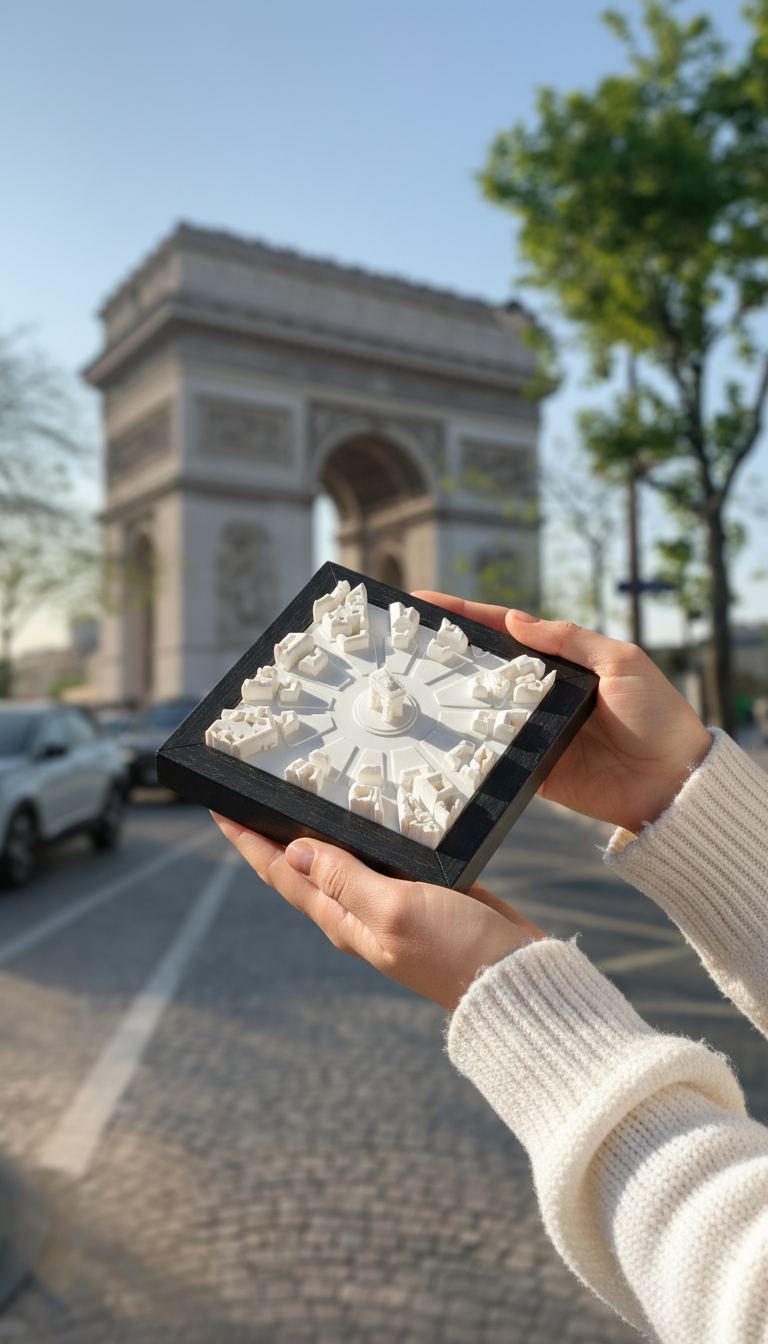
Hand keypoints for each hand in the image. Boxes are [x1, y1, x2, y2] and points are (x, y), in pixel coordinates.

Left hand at [211, 816, 543, 1010]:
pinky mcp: (424, 896)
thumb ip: (346, 880)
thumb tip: (295, 851)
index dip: (248, 841)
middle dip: (272, 832)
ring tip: (297, 797)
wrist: (517, 983)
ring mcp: (392, 906)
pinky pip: (383, 860)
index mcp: (344, 920)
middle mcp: (360, 914)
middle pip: (303, 866)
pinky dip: (366, 836)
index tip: (219, 808)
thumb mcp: (394, 909)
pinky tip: (369, 815)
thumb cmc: (457, 953)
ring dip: (318, 830)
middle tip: (249, 794)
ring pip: (342, 860)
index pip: (282, 873)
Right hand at [413, 593, 712, 833]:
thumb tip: (516, 619)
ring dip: (447, 697)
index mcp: (562, 662)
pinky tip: (436, 732)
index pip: (505, 631)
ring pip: (480, 709)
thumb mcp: (622, 663)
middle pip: (483, 668)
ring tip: (405, 682)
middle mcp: (541, 693)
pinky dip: (467, 745)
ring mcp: (533, 731)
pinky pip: (493, 754)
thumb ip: (570, 640)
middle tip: (403, 642)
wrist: (671, 784)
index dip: (465, 615)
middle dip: (444, 654)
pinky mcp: (532, 767)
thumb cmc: (658, 717)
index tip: (426, 601)